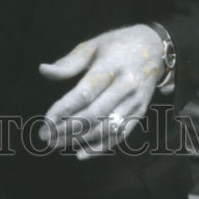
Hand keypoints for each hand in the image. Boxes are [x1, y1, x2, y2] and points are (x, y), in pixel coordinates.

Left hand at [39, 25, 164, 159]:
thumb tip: (43, 71)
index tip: (46, 120)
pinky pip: (120, 135)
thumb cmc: (117, 45)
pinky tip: (80, 153)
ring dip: (79, 140)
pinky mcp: (140, 112)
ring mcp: (135, 101)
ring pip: (106, 128)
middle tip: (45, 136)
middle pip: (94, 114)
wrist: (154, 48)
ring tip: (56, 143)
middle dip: (66, 129)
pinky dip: (100, 147)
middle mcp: (126, 85)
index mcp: (111, 66)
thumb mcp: (92, 46)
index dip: (63, 109)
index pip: (85, 93)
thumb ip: (68, 63)